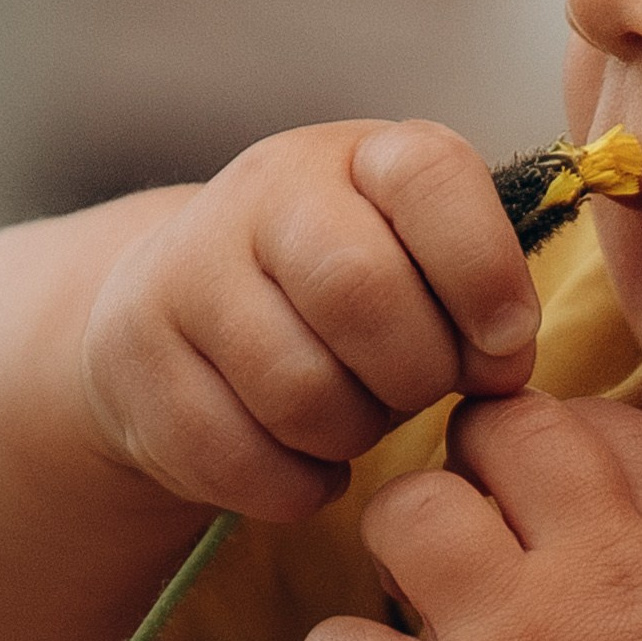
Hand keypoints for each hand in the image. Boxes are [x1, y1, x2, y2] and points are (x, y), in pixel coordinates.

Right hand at [78, 119, 539, 522]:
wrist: (178, 313)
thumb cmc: (337, 289)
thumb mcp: (413, 257)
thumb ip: (477, 290)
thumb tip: (504, 362)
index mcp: (354, 156)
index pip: (430, 177)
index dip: (484, 270)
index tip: (503, 342)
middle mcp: (264, 193)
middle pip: (362, 291)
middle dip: (417, 372)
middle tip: (421, 391)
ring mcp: (188, 271)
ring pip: (300, 389)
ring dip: (354, 434)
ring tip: (359, 419)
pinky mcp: (136, 360)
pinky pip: (241, 458)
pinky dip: (297, 484)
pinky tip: (306, 461)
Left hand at [300, 393, 641, 640]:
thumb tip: (619, 506)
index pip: (608, 421)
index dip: (567, 435)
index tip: (545, 480)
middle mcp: (586, 570)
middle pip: (505, 429)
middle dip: (473, 453)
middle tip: (465, 510)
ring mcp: (502, 639)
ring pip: (410, 506)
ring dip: (398, 536)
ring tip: (409, 585)